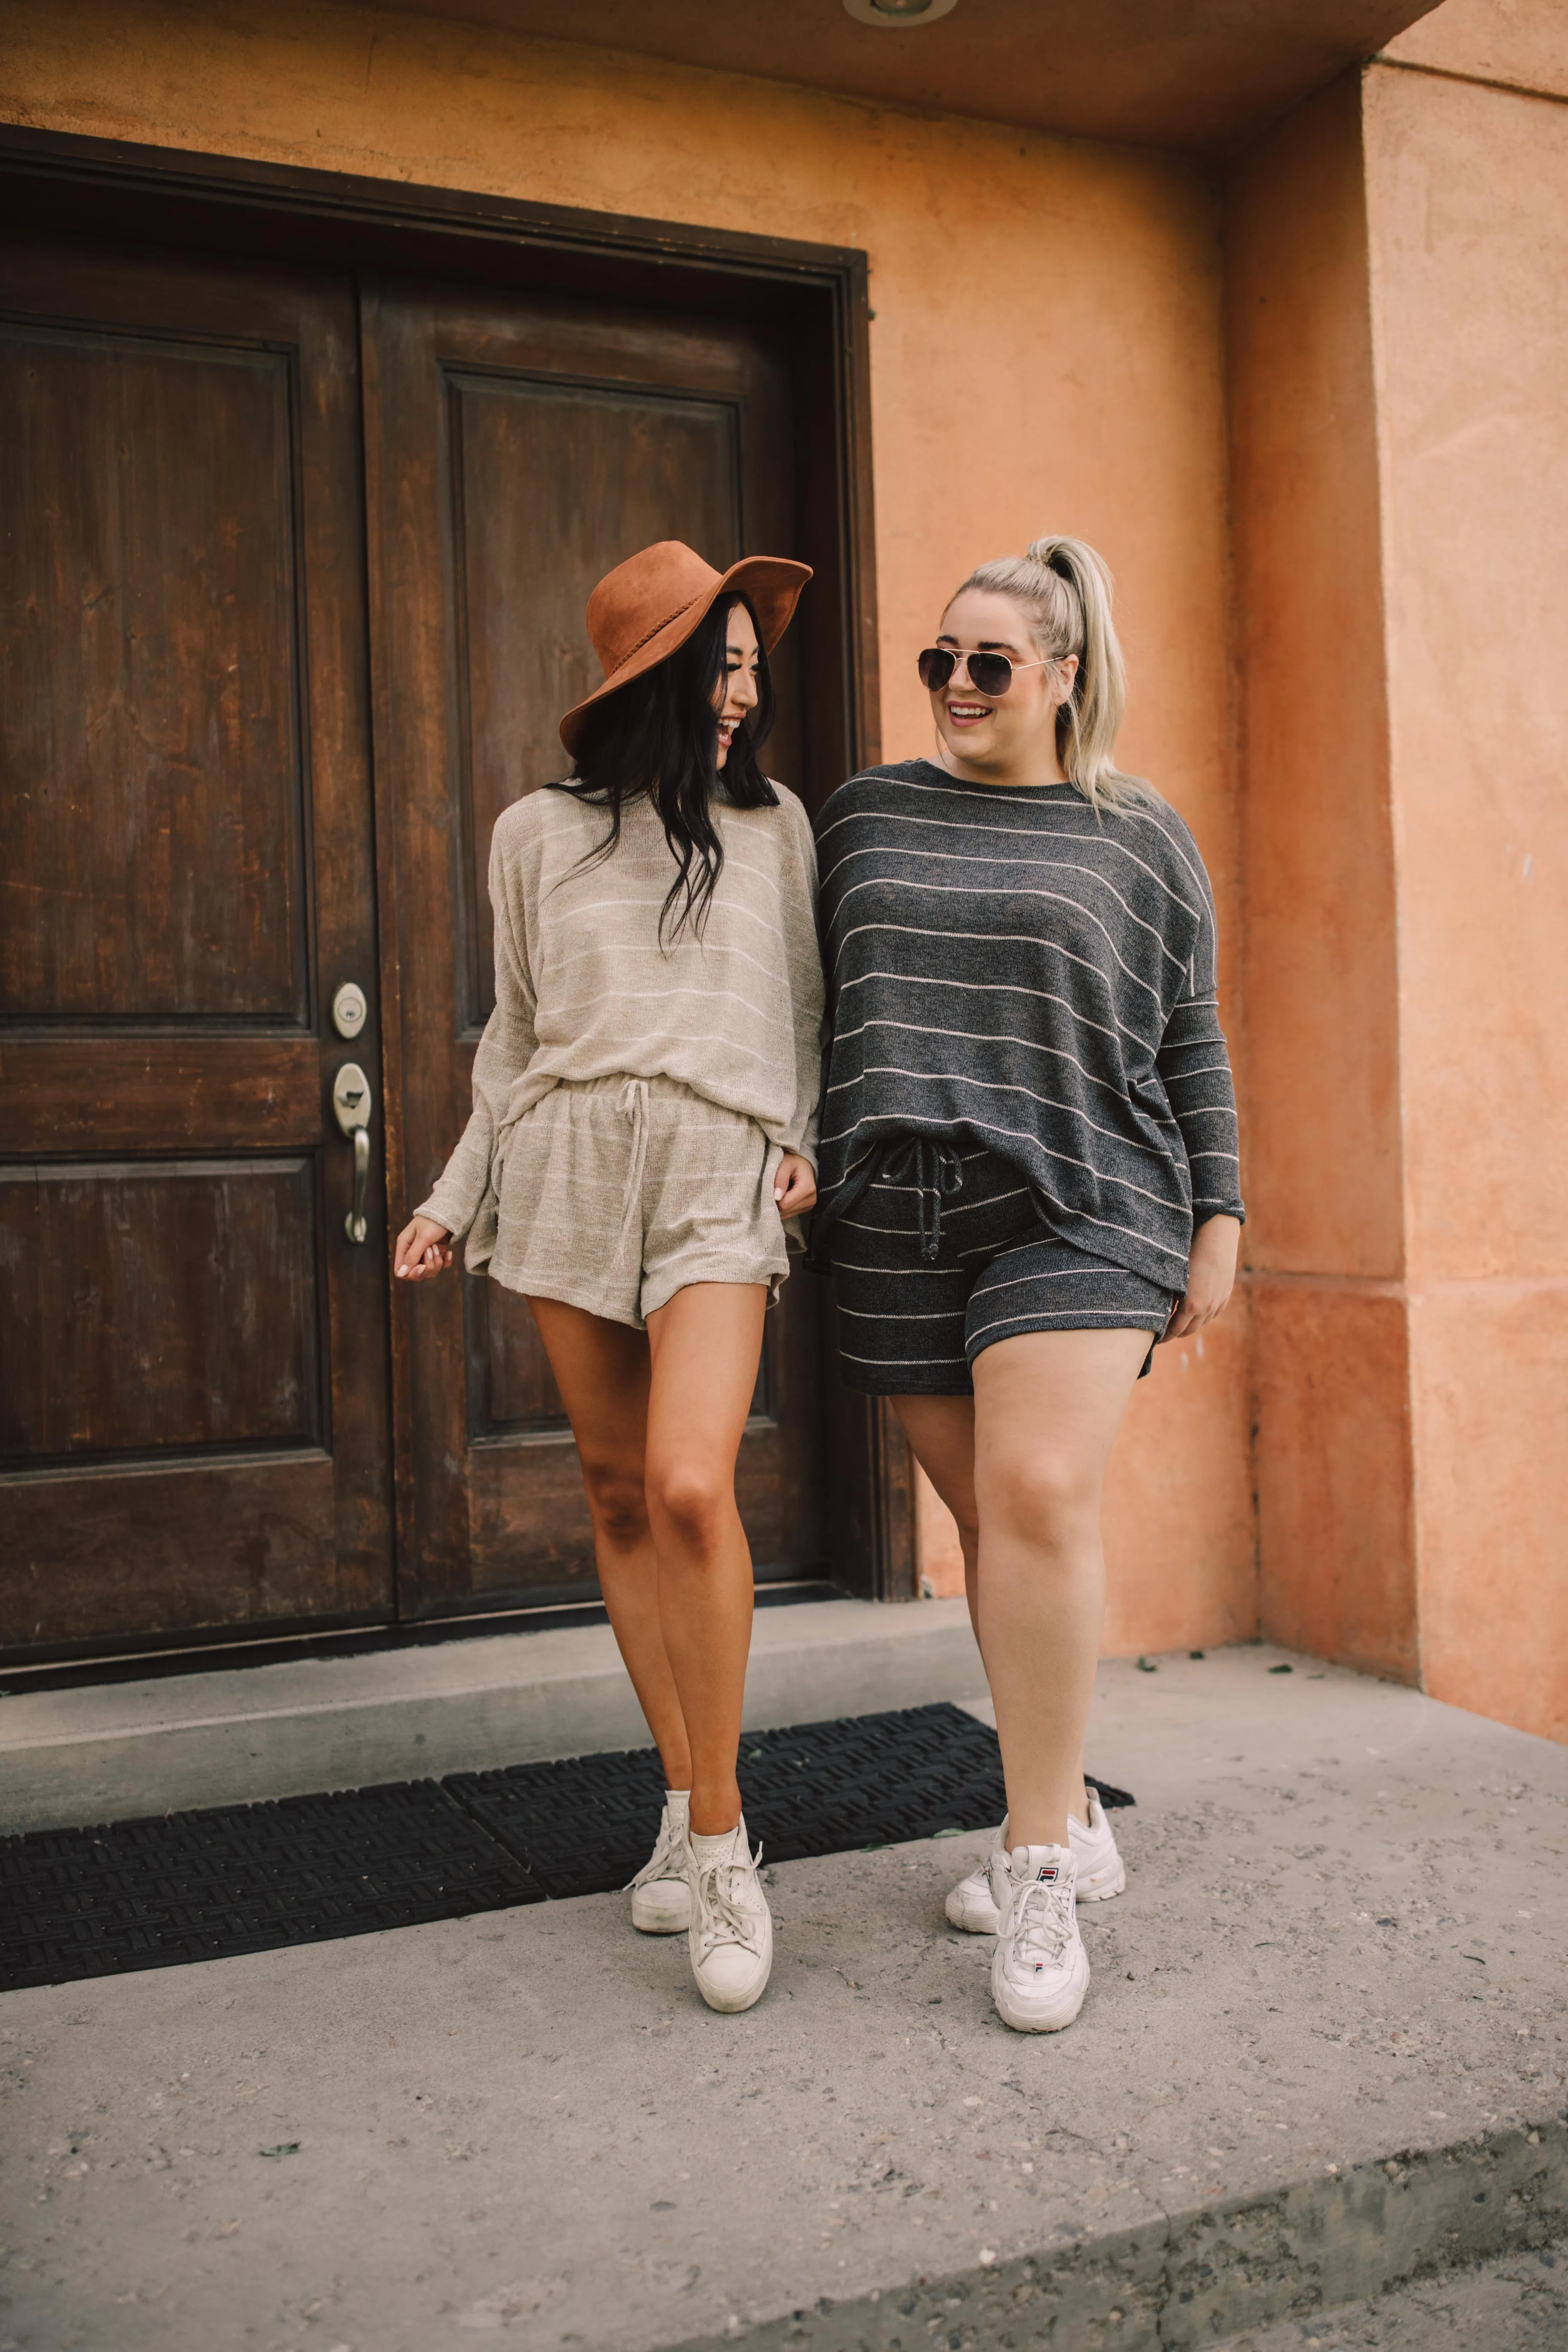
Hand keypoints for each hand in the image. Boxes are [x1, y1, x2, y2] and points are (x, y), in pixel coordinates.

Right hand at [393, 1214, 453, 1281]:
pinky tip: (449, 1252)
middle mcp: (412, 1252)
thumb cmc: (433, 1221)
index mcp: (404, 1247)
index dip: (411, 1273)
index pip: (400, 1271)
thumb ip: (412, 1256)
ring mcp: (425, 1254)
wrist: (448, 1211)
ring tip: (438, 1247)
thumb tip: (401, 1274)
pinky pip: (440, 1266)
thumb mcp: (423, 1238)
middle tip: (432, 1251)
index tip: (421, 1266)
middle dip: (427, 1267)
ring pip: (429, 1272)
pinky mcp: (437, 1253)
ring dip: (437, 1262)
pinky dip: (446, 1261)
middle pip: (415, 1274)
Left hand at [773, 1154, 817, 1219]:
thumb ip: (780, 1178)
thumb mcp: (785, 1164)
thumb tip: (776, 1196)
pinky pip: (789, 1214)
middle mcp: (811, 1199)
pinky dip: (783, 1207)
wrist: (804, 1164)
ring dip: (778, 1205)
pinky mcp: (806, 1208)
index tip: (769, 1188)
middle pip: (785, 1211)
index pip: (785, 1204)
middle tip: (773, 1189)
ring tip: (779, 1191)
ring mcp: (810, 1205)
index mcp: (807, 1188)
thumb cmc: (793, 1162)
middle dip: (775, 1202)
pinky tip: (783, 1196)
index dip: (773, 1198)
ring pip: (786, 1214)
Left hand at [1165, 1213, 1239, 1340]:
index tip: (1158, 1338)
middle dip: (1176, 1333)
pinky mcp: (1226, 1295)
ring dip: (1190, 1325)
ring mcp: (1218, 1302)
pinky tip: (1197, 1312)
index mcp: (1191, 1305)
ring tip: (1180, 1322)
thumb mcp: (1175, 1276)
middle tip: (1166, 1333)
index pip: (1175, 1329)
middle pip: (1189, 1330)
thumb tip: (1162, 1309)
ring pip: (1202, 1322)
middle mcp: (1207, 1307)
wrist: (1217, 1237)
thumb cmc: (1190, 1252)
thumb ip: (1169, 1296)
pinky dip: (1203, 1316)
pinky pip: (1214, 1313)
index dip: (1165, 1335)